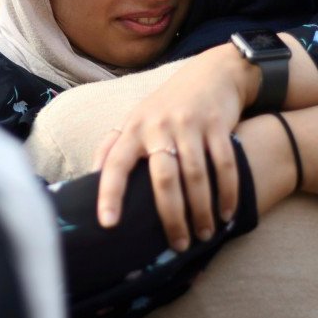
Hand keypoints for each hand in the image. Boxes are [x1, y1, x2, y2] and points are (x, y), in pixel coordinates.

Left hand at [93, 44, 255, 251]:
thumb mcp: (137, 117)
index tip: (107, 224)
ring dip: (201, 210)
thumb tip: (90, 176)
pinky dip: (227, 192)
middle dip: (171, 216)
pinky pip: (224, 164)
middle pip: (163, 179)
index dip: (109, 193)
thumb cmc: (168, 104)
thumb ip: (113, 145)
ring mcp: (190, 124)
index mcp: (133, 128)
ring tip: (204, 235)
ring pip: (195, 176)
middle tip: (178, 245)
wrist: (213, 72)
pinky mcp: (217, 124)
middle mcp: (159, 125)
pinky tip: (227, 213)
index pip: (115, 163)